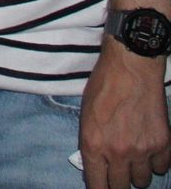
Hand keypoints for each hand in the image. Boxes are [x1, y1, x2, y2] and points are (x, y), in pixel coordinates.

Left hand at [80, 41, 169, 188]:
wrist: (131, 69)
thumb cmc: (103, 87)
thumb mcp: (85, 116)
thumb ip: (90, 143)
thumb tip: (96, 164)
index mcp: (93, 145)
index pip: (96, 184)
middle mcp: (118, 153)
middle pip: (120, 186)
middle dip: (117, 183)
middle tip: (117, 175)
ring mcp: (142, 150)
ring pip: (142, 180)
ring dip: (137, 173)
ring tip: (133, 159)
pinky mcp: (162, 144)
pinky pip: (162, 168)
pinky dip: (156, 163)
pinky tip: (149, 151)